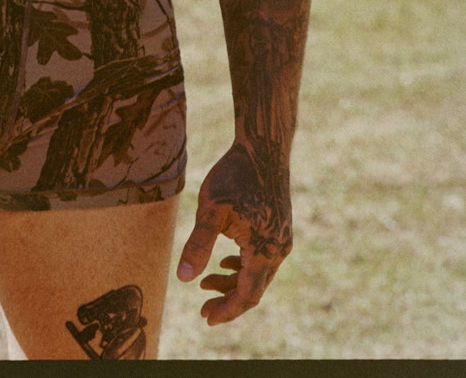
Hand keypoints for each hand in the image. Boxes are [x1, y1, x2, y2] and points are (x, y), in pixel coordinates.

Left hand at [176, 143, 292, 324]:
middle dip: (228, 300)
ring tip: (205, 283)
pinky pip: (262, 257)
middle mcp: (279, 249)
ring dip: (233, 282)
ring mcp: (282, 238)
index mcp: (265, 250)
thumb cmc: (235, 175)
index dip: (226, 310)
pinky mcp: (279, 227)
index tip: (206, 318)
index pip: (247, 294)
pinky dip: (243, 265)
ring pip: (258, 273)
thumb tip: (183, 279)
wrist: (263, 148)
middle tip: (203, 308)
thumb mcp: (211, 209)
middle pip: (254, 288)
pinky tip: (225, 262)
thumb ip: (198, 244)